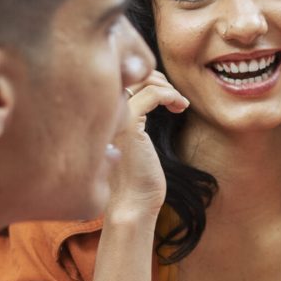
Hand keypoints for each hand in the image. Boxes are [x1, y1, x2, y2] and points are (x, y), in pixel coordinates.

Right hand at [107, 70, 187, 223]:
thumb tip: (157, 92)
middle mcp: (102, 112)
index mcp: (100, 115)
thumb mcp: (136, 141)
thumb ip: (137, 116)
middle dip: (156, 79)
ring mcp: (113, 116)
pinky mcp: (128, 124)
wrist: (131, 205)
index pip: (119, 78)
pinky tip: (180, 107)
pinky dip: (170, 95)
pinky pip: (152, 94)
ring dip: (166, 86)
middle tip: (174, 97)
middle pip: (129, 74)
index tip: (165, 95)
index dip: (144, 78)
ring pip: (142, 80)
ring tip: (180, 103)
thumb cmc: (136, 179)